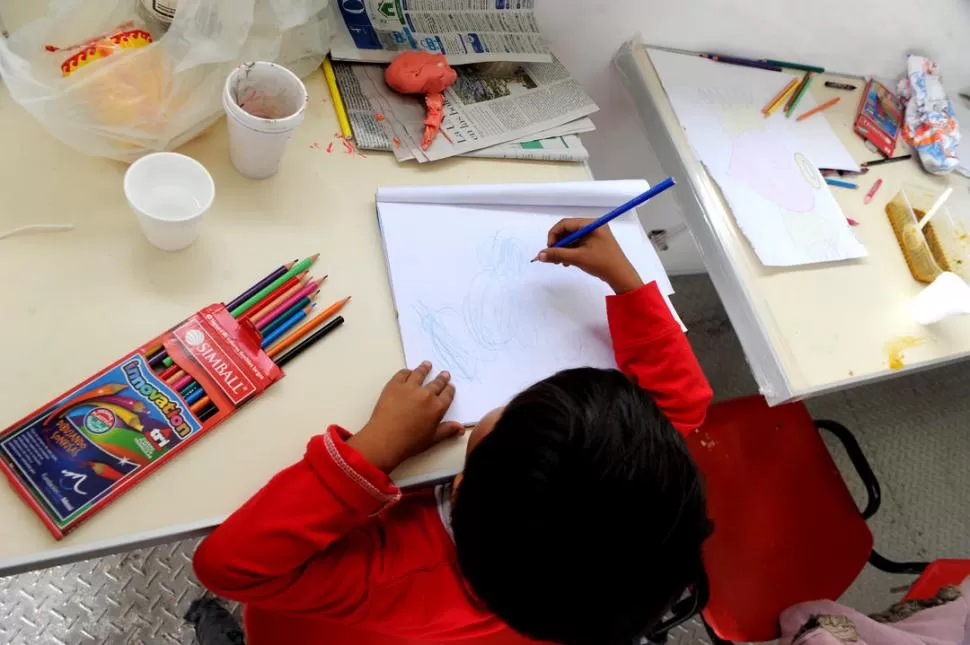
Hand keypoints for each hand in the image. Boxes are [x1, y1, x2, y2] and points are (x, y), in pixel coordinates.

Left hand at [347, 361, 462, 472]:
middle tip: (444, 373)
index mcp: (437, 408)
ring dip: (425, 369)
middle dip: (441, 378)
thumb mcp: (432, 439)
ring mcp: (410, 388)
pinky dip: (407, 372)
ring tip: (427, 364)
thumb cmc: (409, 443)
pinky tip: (408, 371)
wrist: (386, 439)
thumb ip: (447, 431)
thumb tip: (461, 428)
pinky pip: (403, 374)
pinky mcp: (394, 385)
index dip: (449, 390)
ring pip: (420, 374)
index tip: (450, 386)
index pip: (447, 395)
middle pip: (436, 383)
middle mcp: (426, 395)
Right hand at [537, 218, 643, 293]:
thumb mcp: (578, 258)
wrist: (621, 276)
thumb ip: (557, 254)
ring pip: (572, 239)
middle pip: (568, 231)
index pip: (565, 224)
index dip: (554, 235)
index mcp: (591, 224)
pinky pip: (578, 244)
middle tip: (552, 258)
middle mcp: (593, 226)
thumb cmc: (602, 263)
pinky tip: (567, 263)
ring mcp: (595, 235)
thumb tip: (539, 255)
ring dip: (564, 250)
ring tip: (560, 262)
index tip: (549, 249)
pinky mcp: (595, 244)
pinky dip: (571, 252)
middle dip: (558, 244)